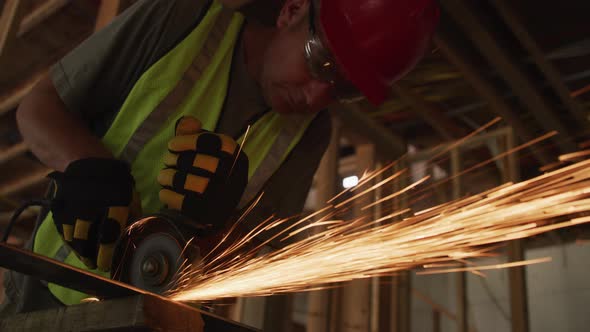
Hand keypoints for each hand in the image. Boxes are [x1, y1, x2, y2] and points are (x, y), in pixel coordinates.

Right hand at [49, 158, 134, 270]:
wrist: (88, 161)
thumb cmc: (115, 181)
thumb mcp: (130, 194)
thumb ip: (133, 215)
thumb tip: (138, 235)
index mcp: (114, 205)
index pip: (109, 236)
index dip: (107, 255)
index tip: (107, 266)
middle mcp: (92, 208)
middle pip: (88, 242)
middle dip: (92, 258)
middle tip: (97, 265)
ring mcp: (74, 209)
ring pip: (74, 239)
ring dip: (81, 253)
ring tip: (88, 259)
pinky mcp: (61, 209)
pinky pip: (63, 231)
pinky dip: (69, 242)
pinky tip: (77, 247)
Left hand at [158, 116, 247, 230]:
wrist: (217, 207)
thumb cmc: (209, 170)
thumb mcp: (207, 149)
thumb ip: (194, 132)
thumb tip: (187, 122)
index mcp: (236, 156)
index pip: (214, 143)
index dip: (188, 142)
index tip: (172, 145)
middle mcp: (234, 176)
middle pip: (201, 162)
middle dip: (176, 159)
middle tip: (167, 161)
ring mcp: (223, 197)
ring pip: (192, 183)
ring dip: (170, 177)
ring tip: (163, 176)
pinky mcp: (210, 215)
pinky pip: (185, 203)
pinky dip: (169, 196)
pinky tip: (165, 192)